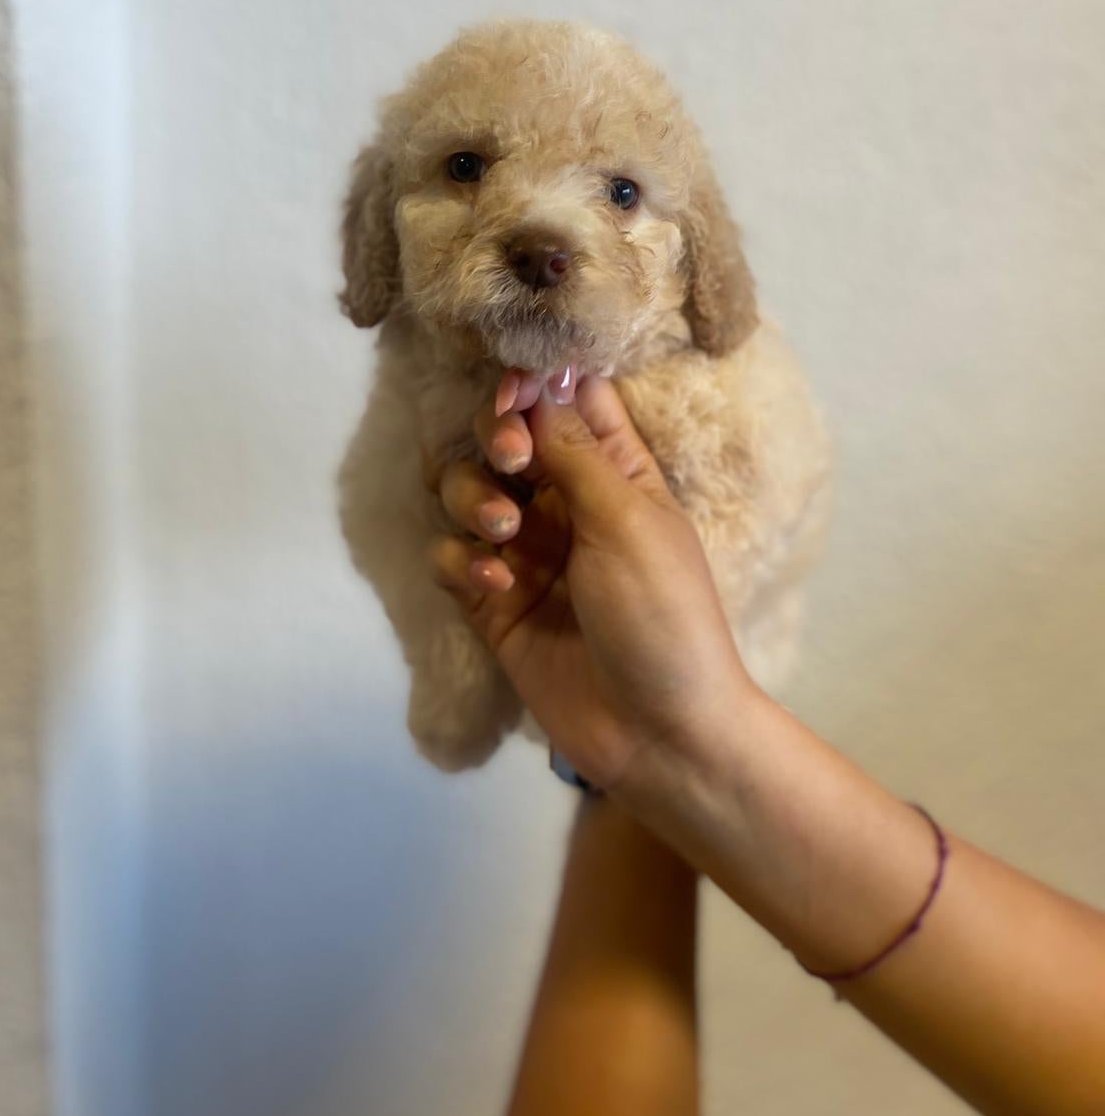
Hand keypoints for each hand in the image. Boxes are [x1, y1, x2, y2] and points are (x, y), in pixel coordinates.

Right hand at [428, 373, 755, 789]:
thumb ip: (575, 451)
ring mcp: (526, 553)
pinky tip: (494, 588)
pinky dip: (462, 562)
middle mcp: (565, 503)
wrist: (658, 732)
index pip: (567, 400)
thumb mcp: (628, 520)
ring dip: (474, 498)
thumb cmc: (663, 616)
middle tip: (513, 461)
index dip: (534, 383)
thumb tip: (538, 385)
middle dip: (496, 437)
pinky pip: (452, 557)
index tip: (514, 390)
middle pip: (503, 436)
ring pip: (466, 491)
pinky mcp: (493, 603)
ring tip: (504, 533)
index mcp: (616, 472)